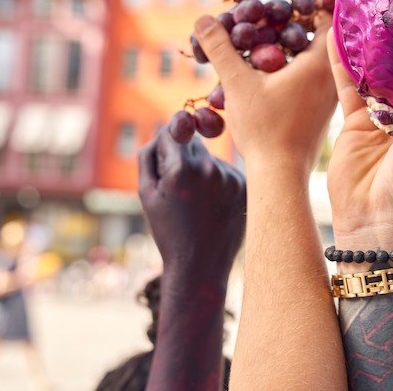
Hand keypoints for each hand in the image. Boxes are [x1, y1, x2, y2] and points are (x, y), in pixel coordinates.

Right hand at [138, 129, 245, 284]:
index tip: (169, 152)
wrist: (200, 264)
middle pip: (195, 143)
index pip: (175, 129)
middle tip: (181, 189)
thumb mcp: (146, 192)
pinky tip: (214, 206)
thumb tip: (164, 128)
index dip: (168, 142)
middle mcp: (210, 168)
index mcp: (182, 168)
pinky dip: (220, 183)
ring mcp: (231, 177)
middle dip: (185, 158)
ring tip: (199, 204)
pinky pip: (228, 172)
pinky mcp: (245, 187)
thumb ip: (150, 154)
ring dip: (203, 171)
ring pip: (212, 159)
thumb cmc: (168, 230)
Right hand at [194, 13, 336, 174]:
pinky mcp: (322, 112)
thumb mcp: (238, 84)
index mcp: (321, 63)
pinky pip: (313, 80)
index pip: (325, 17)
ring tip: (266, 43)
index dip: (306, 3)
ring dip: (294, 50)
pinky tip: (271, 74)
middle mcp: (333, 77)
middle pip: (318, 37)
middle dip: (295, 25)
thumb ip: (221, 48)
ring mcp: (330, 96)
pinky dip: (296, 71)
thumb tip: (203, 19)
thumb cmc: (264, 129)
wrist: (280, 174)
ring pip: (316, 61)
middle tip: (270, 18)